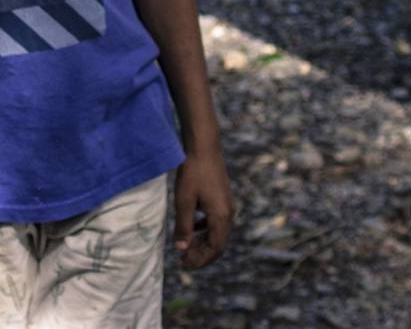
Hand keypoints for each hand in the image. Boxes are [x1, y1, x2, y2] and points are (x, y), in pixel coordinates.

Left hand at [174, 145, 233, 267]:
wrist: (204, 146)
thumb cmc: (192, 172)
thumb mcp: (183, 201)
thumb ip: (183, 226)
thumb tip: (182, 248)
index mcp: (221, 216)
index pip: (215, 248)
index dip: (200, 260)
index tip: (184, 264)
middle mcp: (228, 212)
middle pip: (218, 243)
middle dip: (201, 253)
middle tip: (183, 259)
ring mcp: (227, 204)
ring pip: (217, 232)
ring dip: (202, 241)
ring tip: (186, 244)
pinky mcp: (223, 197)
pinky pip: (216, 220)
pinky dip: (204, 228)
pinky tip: (191, 225)